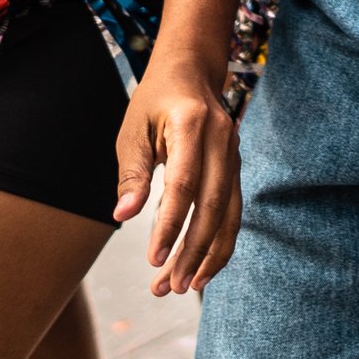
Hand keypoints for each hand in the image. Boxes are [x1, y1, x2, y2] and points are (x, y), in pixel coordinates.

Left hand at [114, 59, 241, 297]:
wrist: (191, 70)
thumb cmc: (154, 100)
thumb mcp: (133, 129)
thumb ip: (132, 172)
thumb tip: (123, 216)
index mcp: (193, 126)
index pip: (183, 185)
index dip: (170, 225)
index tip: (154, 260)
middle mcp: (221, 141)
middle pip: (213, 206)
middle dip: (194, 251)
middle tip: (172, 287)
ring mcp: (234, 154)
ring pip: (230, 214)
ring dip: (211, 254)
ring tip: (188, 287)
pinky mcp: (235, 168)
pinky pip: (234, 211)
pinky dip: (221, 241)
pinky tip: (204, 266)